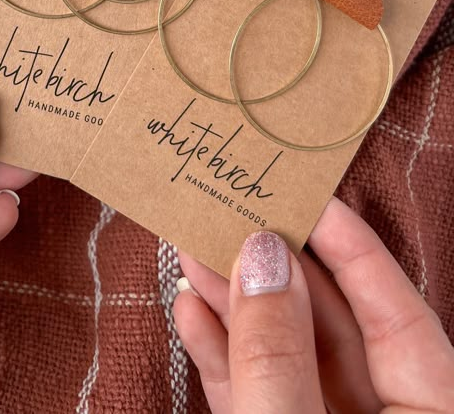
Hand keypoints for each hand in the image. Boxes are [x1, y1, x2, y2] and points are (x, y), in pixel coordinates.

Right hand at [174, 197, 453, 412]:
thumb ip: (278, 353)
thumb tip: (262, 256)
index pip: (398, 316)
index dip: (353, 248)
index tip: (306, 196)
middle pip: (334, 330)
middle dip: (274, 270)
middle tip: (233, 213)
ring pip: (287, 360)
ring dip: (236, 307)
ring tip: (194, 250)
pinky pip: (257, 398)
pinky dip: (223, 359)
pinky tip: (192, 312)